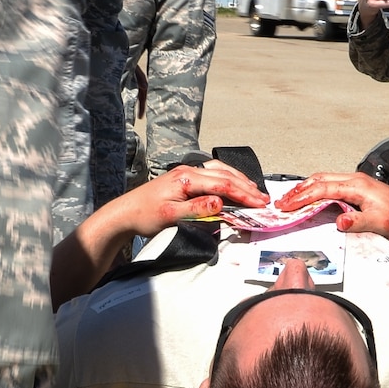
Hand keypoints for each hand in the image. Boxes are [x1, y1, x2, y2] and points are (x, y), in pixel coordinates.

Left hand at [108, 161, 266, 238]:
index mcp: (186, 178)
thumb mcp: (170, 216)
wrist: (125, 213)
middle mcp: (188, 171)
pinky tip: (233, 185)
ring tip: (254, 191)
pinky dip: (227, 179)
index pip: (223, 184)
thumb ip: (196, 209)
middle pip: (225, 175)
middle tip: (263, 199)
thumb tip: (220, 202)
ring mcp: (186, 172)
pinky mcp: (185, 178)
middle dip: (246, 187)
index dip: (244, 195)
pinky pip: (212, 174)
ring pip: (220, 171)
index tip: (259, 204)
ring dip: (239, 180)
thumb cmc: (144, 215)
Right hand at [277, 171, 388, 241]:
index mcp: (357, 186)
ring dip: (306, 188)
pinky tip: (311, 197)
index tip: (286, 206)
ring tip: (291, 199)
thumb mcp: (381, 223)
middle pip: (319, 179)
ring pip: (324, 179)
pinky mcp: (358, 188)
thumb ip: (359, 222)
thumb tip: (339, 222)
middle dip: (299, 190)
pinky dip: (316, 189)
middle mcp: (355, 180)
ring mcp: (357, 183)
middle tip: (281, 203)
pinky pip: (331, 184)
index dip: (302, 197)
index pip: (322, 188)